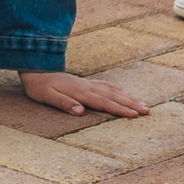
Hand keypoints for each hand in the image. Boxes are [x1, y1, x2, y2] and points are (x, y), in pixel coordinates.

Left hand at [21, 70, 147, 117]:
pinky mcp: (86, 82)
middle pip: (113, 96)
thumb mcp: (47, 97)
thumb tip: (80, 112)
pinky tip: (125, 93)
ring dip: (129, 98)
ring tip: (143, 104)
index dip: (119, 109)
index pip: (104, 103)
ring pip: (113, 91)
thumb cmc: (40, 86)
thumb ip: (64, 103)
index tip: (134, 115)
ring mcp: (88, 83)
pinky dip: (118, 90)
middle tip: (147, 111)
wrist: (36, 68)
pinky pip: (106, 85)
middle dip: (131, 104)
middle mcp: (88, 87)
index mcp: (80, 92)